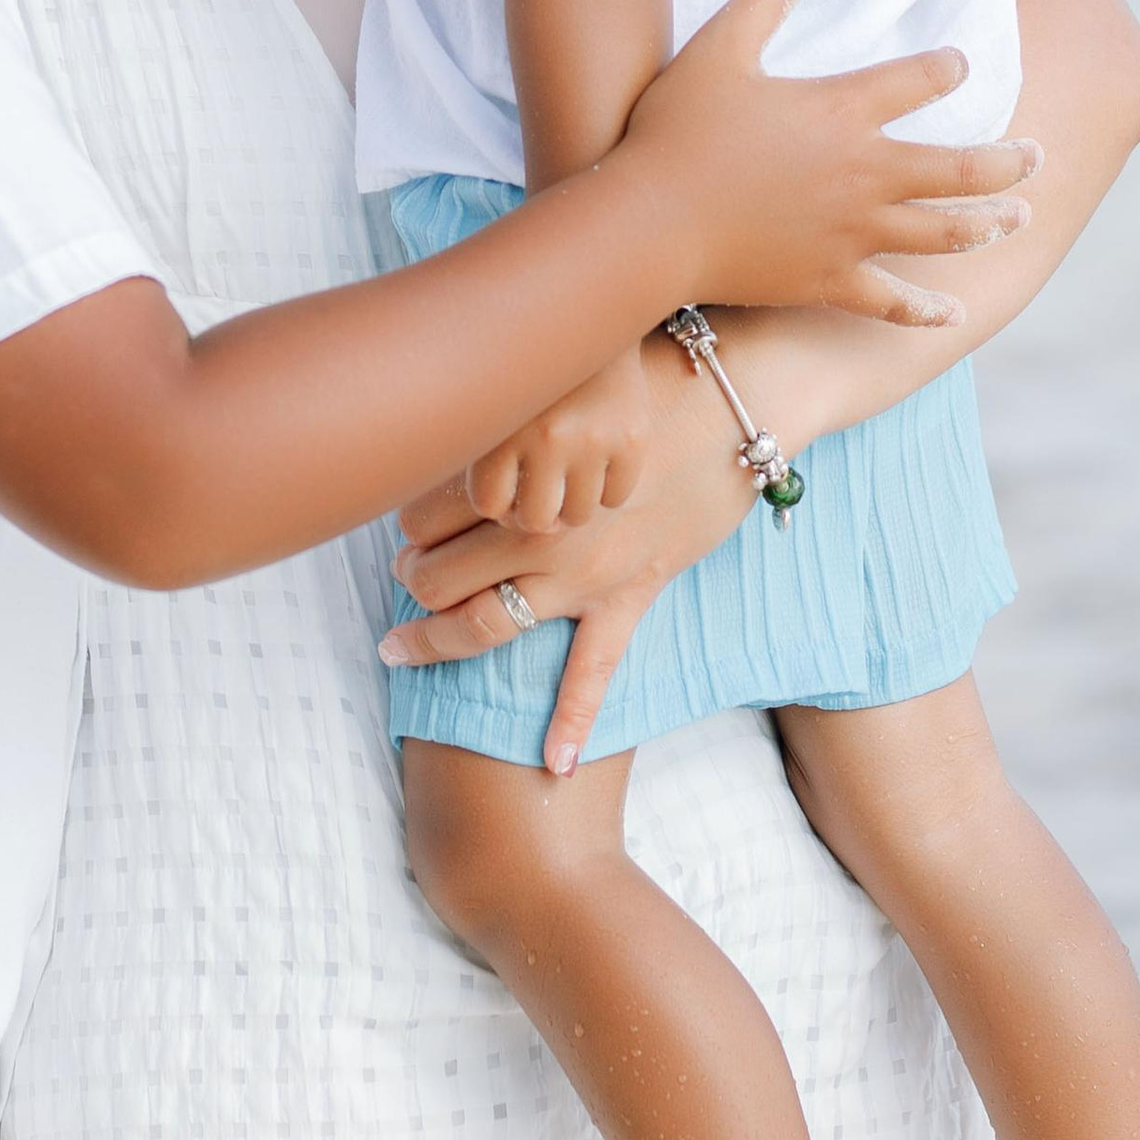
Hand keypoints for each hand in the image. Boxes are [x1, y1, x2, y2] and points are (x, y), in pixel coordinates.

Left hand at [384, 322, 766, 773]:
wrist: (738, 400)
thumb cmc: (648, 375)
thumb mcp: (562, 381)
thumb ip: (506, 411)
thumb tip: (456, 408)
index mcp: (516, 471)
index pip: (423, 513)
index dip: (403, 522)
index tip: (401, 522)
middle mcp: (539, 529)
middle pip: (439, 575)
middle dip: (409, 581)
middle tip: (401, 577)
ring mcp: (583, 572)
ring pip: (486, 623)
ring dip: (435, 639)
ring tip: (404, 643)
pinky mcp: (632, 593)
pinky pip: (595, 670)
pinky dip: (574, 719)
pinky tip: (556, 764)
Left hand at [467, 343, 651, 530]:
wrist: (590, 313)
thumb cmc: (530, 364)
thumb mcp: (493, 396)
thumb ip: (480, 449)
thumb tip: (488, 516)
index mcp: (502, 427)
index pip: (489, 505)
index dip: (495, 503)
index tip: (503, 485)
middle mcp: (548, 438)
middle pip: (535, 521)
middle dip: (533, 513)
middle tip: (537, 493)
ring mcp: (594, 440)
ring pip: (578, 515)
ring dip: (570, 503)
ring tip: (566, 478)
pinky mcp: (632, 439)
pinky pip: (615, 497)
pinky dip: (606, 489)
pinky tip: (597, 463)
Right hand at [623, 0, 1038, 323]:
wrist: (651, 221)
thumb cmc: (678, 131)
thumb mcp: (719, 48)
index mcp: (844, 110)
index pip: (920, 80)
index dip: (948, 68)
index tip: (961, 66)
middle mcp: (866, 173)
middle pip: (962, 167)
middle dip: (1008, 161)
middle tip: (1035, 156)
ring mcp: (854, 233)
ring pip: (945, 232)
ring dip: (989, 224)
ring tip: (1019, 218)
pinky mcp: (830, 280)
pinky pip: (892, 301)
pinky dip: (926, 311)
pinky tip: (953, 315)